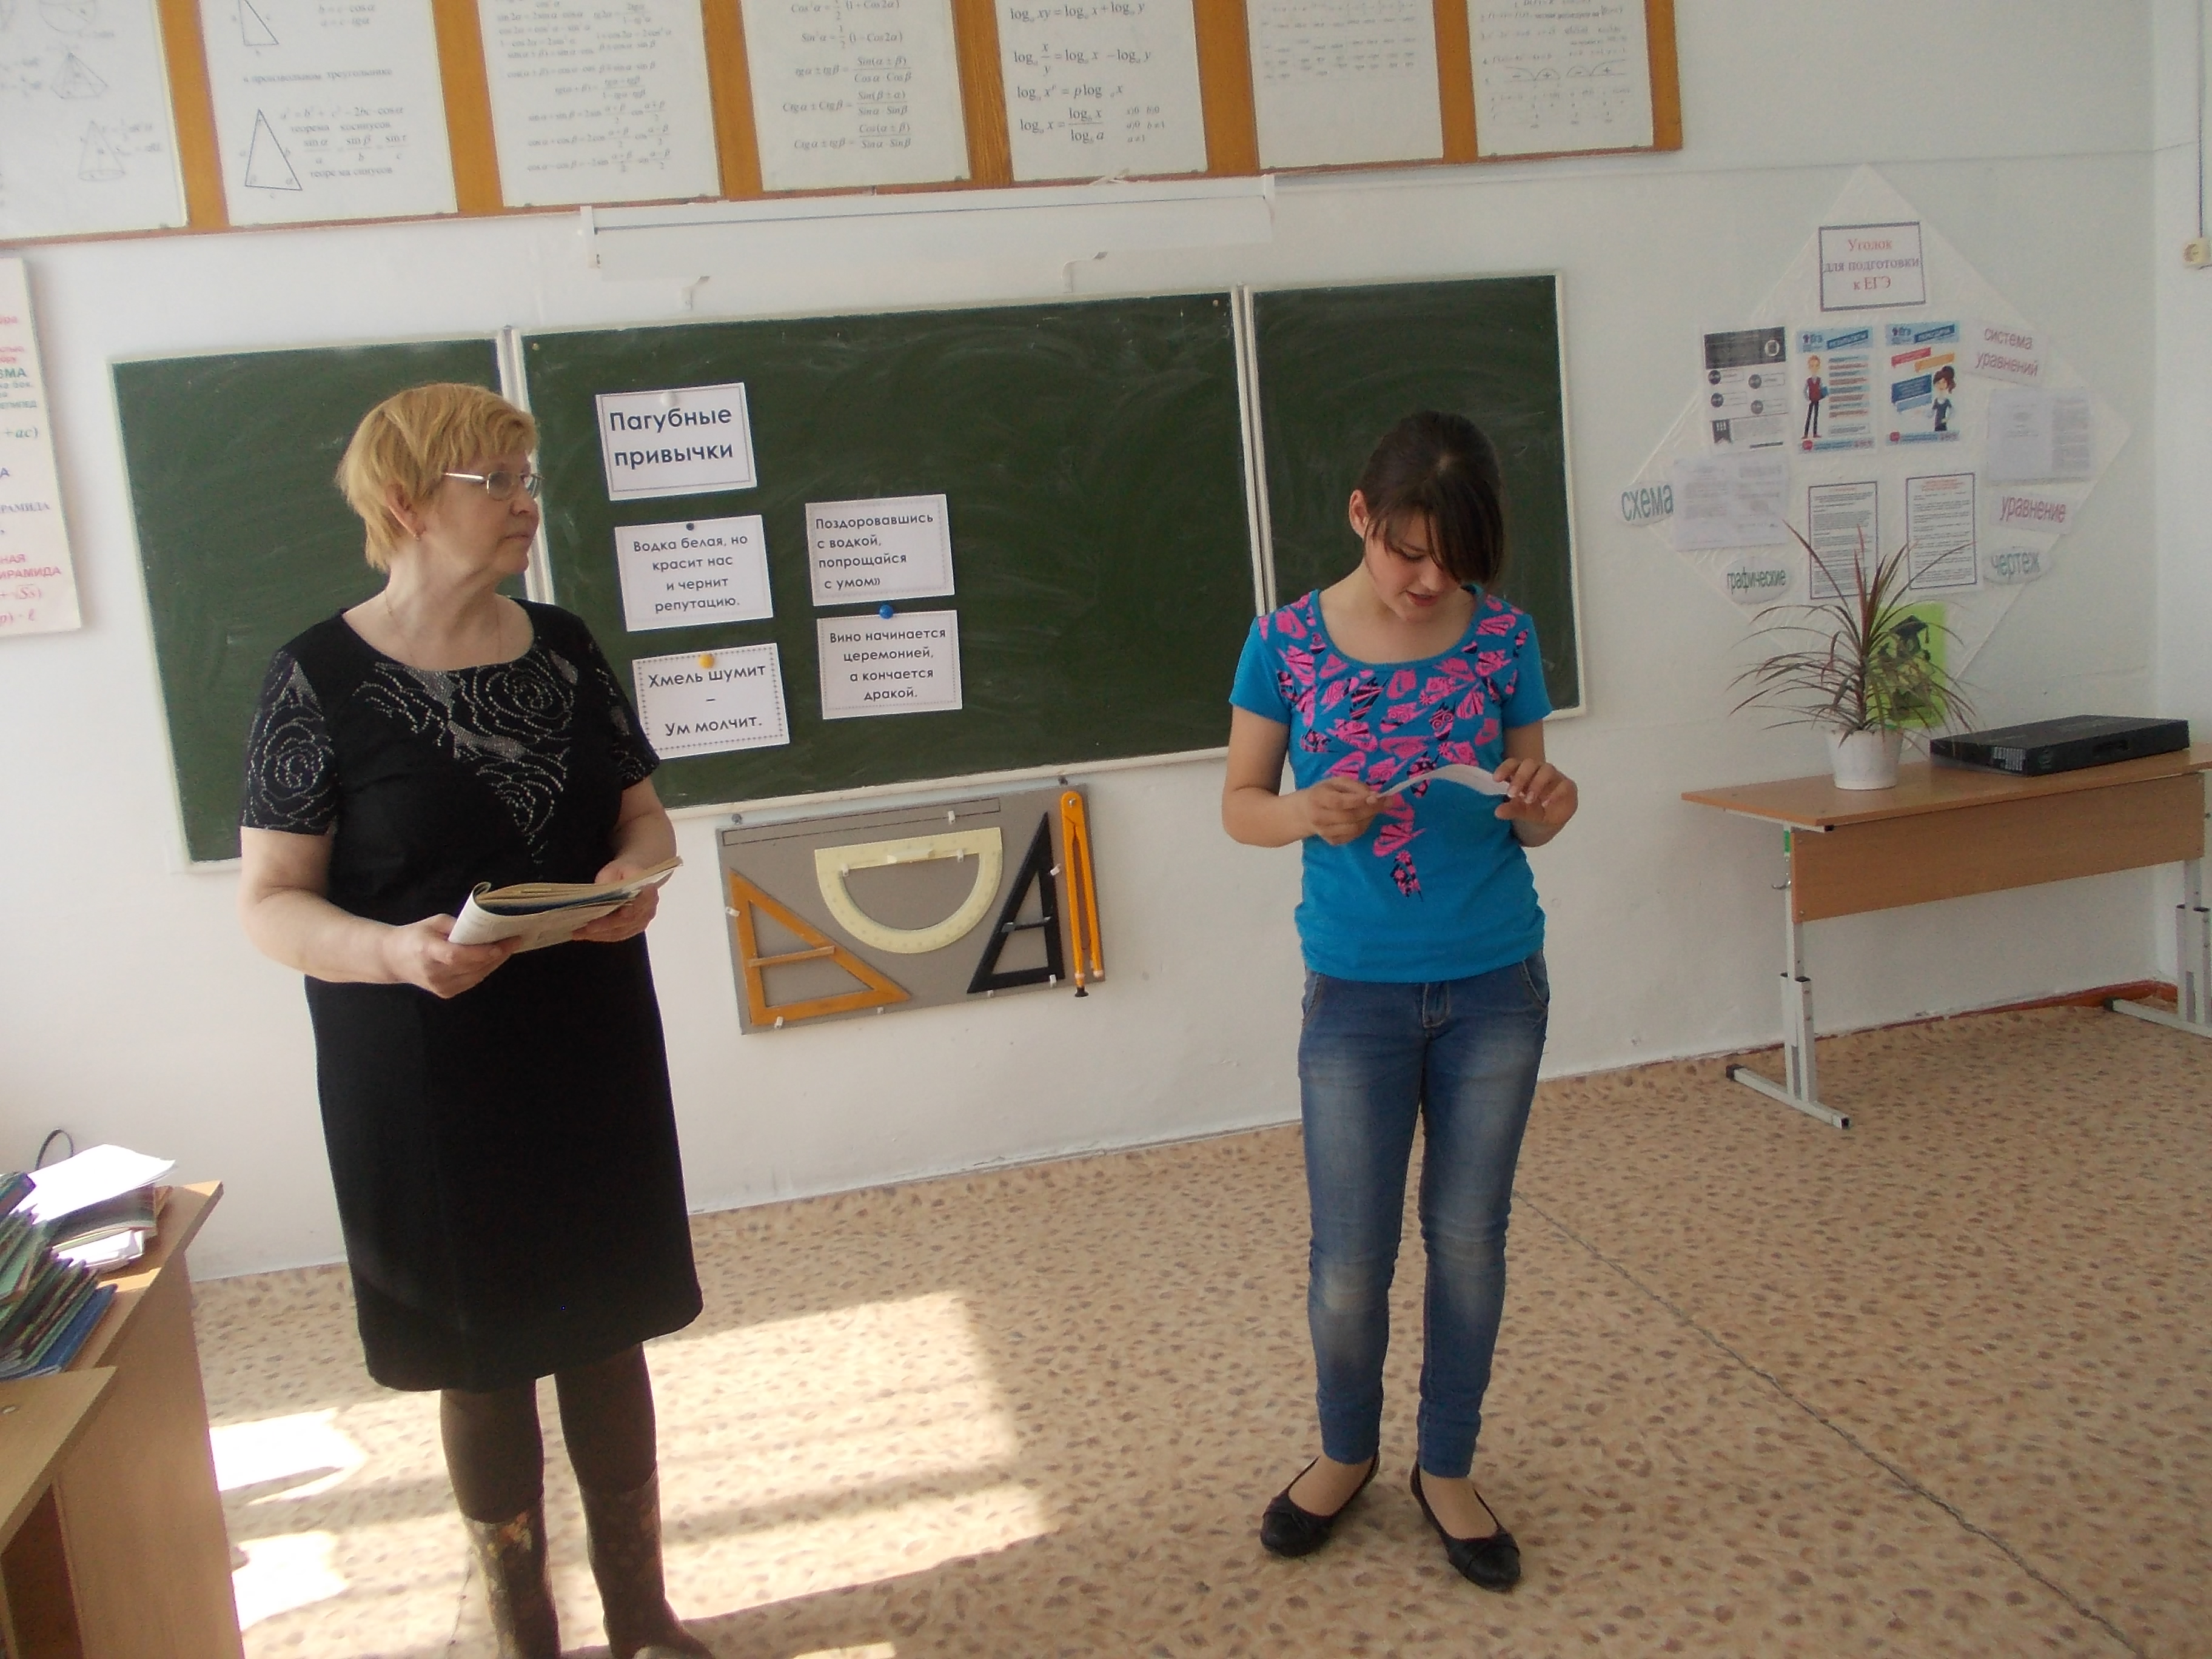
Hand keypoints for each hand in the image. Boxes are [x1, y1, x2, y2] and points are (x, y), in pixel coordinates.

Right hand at [384, 915, 518, 997]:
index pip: (456, 955)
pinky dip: (485, 969)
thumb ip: (458, 926)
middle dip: (497, 953)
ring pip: (477, 975)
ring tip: (509, 947)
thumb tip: (485, 928)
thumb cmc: (415, 935)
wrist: (394, 959)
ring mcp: (440, 986)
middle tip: (514, 939)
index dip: (480, 952)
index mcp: (426, 950)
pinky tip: (494, 958)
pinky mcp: (446, 993)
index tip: (500, 944)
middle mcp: (434, 972)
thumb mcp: (434, 922)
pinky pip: (473, 981)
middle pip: (472, 966)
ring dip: (495, 962)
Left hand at [569, 859, 661, 943]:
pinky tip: (585, 935)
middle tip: (587, 927)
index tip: (620, 914)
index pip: (639, 905)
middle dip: (605, 926)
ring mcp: (641, 922)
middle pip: (627, 922)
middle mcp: (648, 910)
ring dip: (599, 934)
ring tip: (579, 933)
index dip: (627, 912)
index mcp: (649, 892)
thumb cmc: (624, 872)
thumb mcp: (616, 869)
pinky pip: (617, 936)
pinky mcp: (633, 929)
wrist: (635, 876)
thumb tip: (600, 894)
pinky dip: (600, 936)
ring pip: (620, 932)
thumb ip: (610, 880)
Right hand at [1298, 777, 1384, 845]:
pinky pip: (1353, 836)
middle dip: (1371, 809)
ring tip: (1374, 809)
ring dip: (1369, 818)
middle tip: (1387, 802)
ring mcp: (1324, 832)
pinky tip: (1364, 818)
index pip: (1340, 802)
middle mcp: (1319, 817)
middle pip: (1350, 817)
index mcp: (1318, 798)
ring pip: (1354, 828)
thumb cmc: (1324, 793)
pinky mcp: (1332, 841)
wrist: (1304, 812)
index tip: (1377, 797)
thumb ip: (1355, 786)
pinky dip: (1363, 826)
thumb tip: (1375, 796)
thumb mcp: (1336, 782)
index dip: (1360, 800)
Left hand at [1491, 756, 1577, 839]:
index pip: (1513, 763)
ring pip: (1547, 770)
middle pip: (1530, 764)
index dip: (1505, 768)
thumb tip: (1498, 812)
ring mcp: (1554, 776)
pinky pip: (1564, 785)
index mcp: (1523, 772)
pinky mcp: (1568, 785)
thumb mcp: (1521, 811)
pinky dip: (1554, 794)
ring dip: (1536, 784)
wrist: (1553, 818)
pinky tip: (1545, 804)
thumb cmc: (1534, 807)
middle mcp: (1538, 770)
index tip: (1496, 779)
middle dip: (1520, 778)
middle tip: (1511, 794)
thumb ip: (1511, 809)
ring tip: (1528, 800)